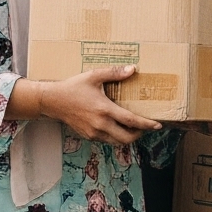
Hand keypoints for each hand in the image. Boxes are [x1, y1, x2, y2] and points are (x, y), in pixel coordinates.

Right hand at [34, 64, 154, 145]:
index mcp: (104, 109)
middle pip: (127, 137)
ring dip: (127, 137)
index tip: (157, 125)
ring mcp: (94, 132)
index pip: (131, 121)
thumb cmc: (73, 87)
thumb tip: (133, 69)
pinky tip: (114, 126)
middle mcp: (100, 124)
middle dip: (139, 134)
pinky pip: (107, 140)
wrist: (53, 101)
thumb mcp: (93, 76)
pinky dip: (115, 136)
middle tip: (144, 127)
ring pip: (117, 141)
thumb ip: (114, 73)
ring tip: (131, 128)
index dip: (146, 124)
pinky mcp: (88, 136)